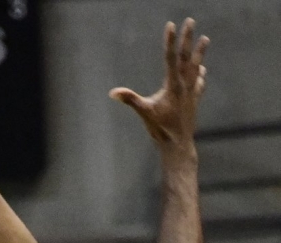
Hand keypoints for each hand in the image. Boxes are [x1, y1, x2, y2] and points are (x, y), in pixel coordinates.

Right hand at [109, 18, 208, 147]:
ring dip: (199, 53)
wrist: (178, 145)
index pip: (171, 58)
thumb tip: (113, 93)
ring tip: (205, 39)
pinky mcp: (193, 102)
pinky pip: (198, 83)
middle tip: (191, 21)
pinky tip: (202, 70)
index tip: (171, 25)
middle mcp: (185, 86)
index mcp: (173, 86)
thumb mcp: (144, 114)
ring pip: (196, 68)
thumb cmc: (161, 130)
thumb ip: (130, 100)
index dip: (170, 41)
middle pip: (186, 58)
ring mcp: (191, 93)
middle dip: (188, 39)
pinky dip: (199, 74)